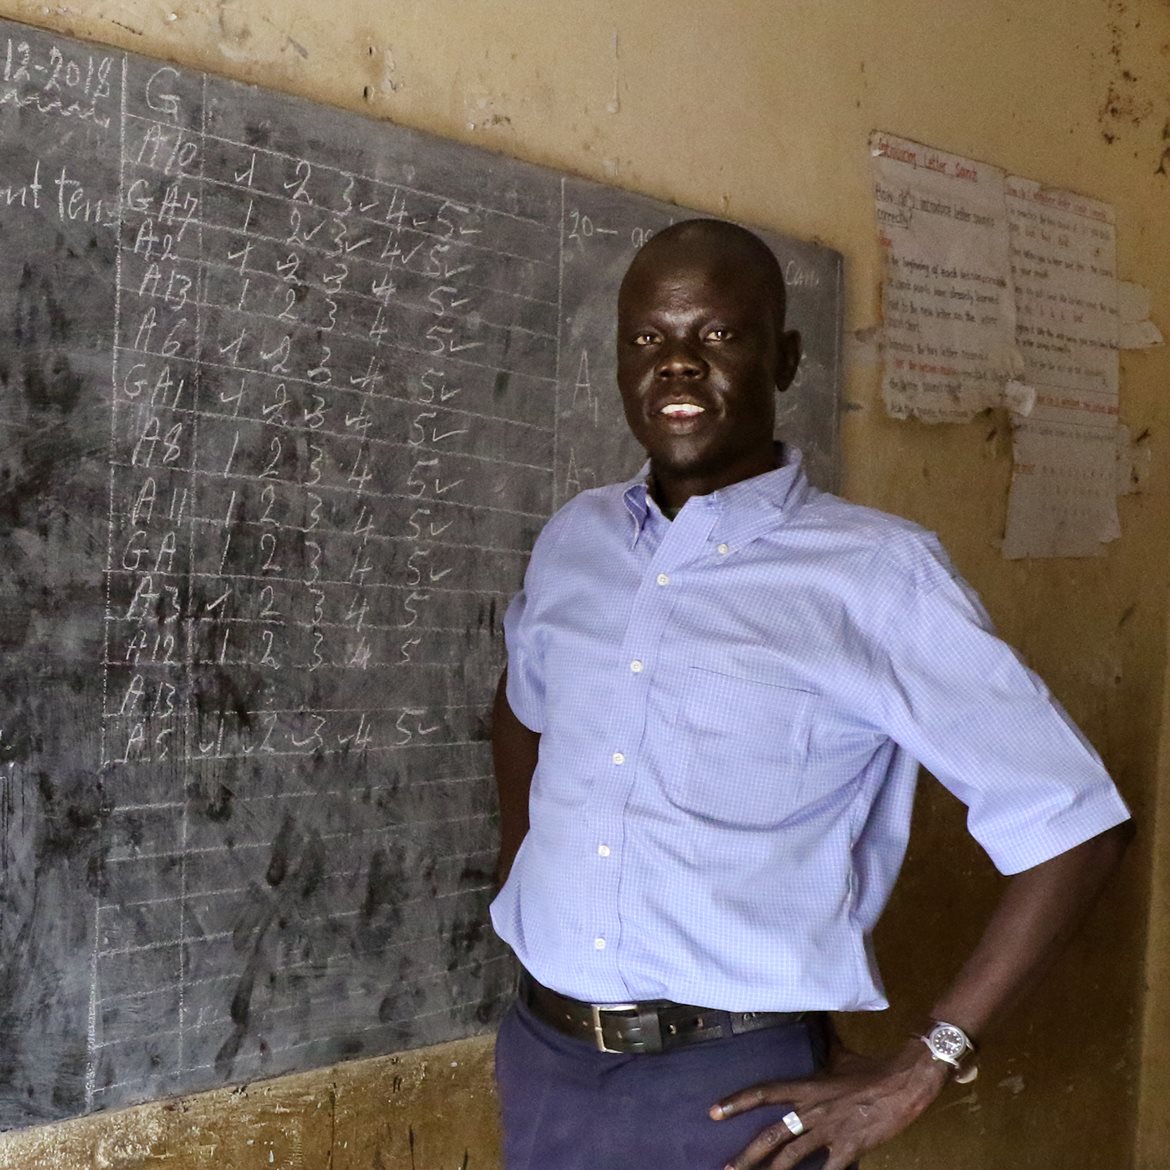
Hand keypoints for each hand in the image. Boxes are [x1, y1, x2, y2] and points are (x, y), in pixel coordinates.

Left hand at [710, 1038, 951, 1169]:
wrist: (903, 1083)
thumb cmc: (870, 1069)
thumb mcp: (839, 1055)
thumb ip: (822, 1044)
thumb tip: (812, 1016)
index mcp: (807, 1087)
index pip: (765, 1092)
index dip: (738, 1102)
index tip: (714, 1113)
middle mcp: (813, 1110)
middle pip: (772, 1135)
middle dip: (747, 1155)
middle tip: (726, 1168)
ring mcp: (830, 1132)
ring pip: (792, 1157)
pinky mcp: (849, 1150)